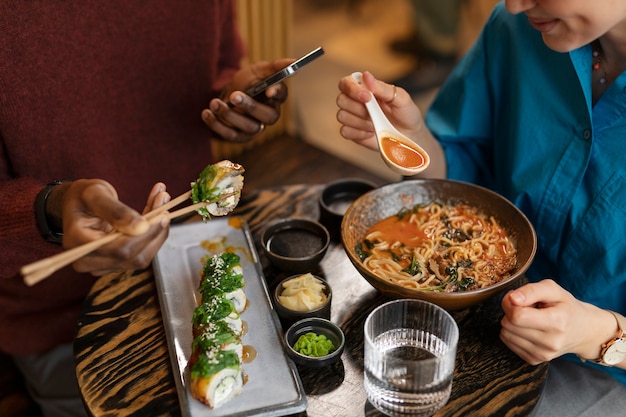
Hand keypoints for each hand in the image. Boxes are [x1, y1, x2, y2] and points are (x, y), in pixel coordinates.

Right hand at [54, 179, 171, 275]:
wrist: (78, 204)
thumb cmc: (83, 196)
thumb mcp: (95, 194)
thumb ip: (116, 210)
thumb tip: (141, 227)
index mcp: (78, 243)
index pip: (120, 250)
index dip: (146, 234)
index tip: (162, 212)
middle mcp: (88, 261)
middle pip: (133, 257)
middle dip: (155, 229)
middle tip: (164, 200)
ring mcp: (102, 266)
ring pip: (141, 256)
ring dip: (157, 230)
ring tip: (161, 201)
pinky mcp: (116, 263)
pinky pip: (141, 252)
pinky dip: (153, 232)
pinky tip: (156, 211)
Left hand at [202, 58, 291, 142]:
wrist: (227, 96)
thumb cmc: (246, 82)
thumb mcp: (257, 70)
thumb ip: (273, 66)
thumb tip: (293, 61)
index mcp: (274, 97)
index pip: (282, 95)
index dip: (277, 93)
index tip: (269, 90)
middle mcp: (268, 115)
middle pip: (268, 117)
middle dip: (250, 106)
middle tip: (234, 96)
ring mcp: (255, 129)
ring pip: (248, 127)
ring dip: (230, 115)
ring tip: (214, 103)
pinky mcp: (240, 137)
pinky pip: (231, 135)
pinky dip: (217, 125)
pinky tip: (206, 113)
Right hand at [336, 71, 424, 150]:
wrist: (410, 134)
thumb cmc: (405, 113)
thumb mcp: (400, 97)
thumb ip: (382, 87)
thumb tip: (366, 75)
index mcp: (364, 88)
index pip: (346, 83)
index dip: (352, 89)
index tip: (367, 97)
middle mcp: (355, 101)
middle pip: (341, 100)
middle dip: (358, 108)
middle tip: (375, 113)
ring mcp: (352, 117)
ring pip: (342, 116)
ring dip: (360, 121)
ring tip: (376, 123)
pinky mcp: (352, 133)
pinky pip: (345, 132)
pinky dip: (359, 133)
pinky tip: (371, 132)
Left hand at [500, 279, 615, 363]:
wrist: (584, 331)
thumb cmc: (567, 307)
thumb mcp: (554, 290)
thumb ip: (532, 290)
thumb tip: (512, 298)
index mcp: (557, 322)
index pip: (517, 315)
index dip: (510, 303)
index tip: (516, 298)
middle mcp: (550, 342)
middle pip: (509, 325)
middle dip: (510, 312)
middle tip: (524, 308)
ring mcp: (543, 354)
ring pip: (505, 334)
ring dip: (511, 323)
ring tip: (528, 319)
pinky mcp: (535, 360)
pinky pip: (509, 344)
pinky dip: (513, 334)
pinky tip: (528, 329)